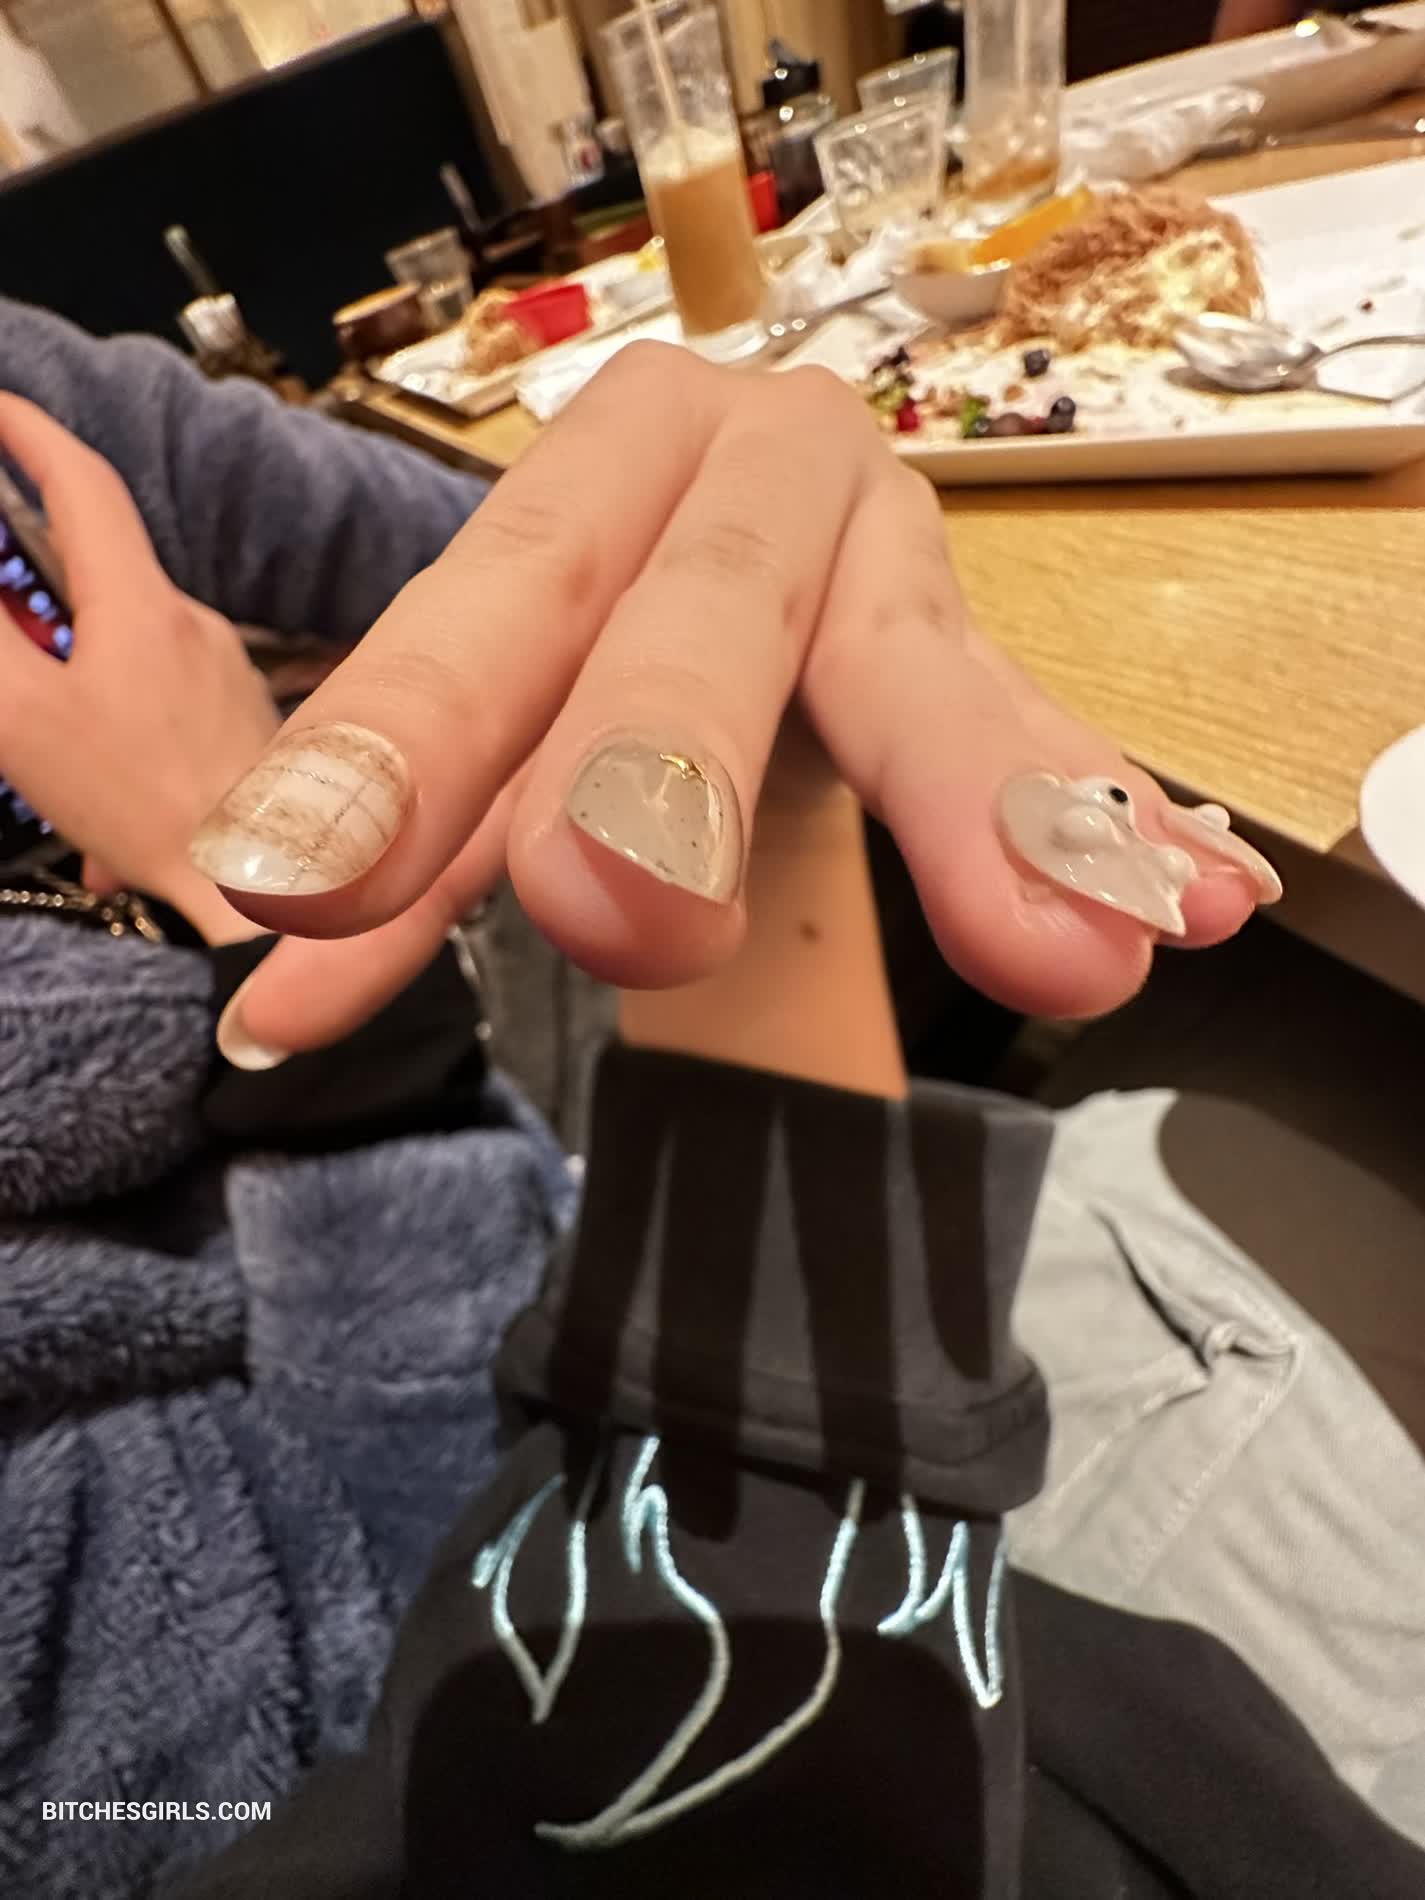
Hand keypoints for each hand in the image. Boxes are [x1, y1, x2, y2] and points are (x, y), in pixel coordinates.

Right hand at [0, 396, 276, 943]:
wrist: (263, 888)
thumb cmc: (148, 808)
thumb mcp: (23, 717)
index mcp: (143, 607)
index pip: (81, 482)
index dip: (27, 433)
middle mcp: (195, 630)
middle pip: (100, 570)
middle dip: (37, 581)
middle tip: (2, 606)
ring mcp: (225, 681)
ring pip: (126, 652)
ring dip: (72, 683)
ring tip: (41, 747)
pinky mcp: (241, 731)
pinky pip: (161, 709)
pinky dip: (115, 737)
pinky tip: (102, 814)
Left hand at [184, 345, 1276, 1062]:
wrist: (764, 556)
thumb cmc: (615, 646)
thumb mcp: (508, 748)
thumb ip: (413, 874)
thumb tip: (268, 1021)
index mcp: (587, 482)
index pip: (478, 621)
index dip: (397, 752)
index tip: (300, 890)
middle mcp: (744, 475)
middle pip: (696, 615)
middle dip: (663, 759)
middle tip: (621, 909)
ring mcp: (889, 555)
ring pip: (919, 675)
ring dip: (977, 812)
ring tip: (1061, 952)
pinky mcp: (991, 649)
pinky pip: (1055, 746)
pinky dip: (1110, 828)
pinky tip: (1199, 900)